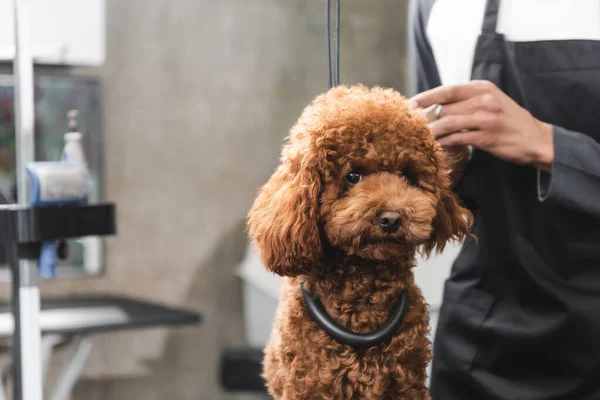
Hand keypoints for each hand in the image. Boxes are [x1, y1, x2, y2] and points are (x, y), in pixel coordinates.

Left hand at [410, 80, 553, 171]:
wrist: (535, 139)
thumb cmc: (507, 121)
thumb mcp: (490, 102)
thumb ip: (466, 100)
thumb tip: (436, 104)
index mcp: (482, 88)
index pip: (447, 90)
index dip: (426, 97)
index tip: (409, 104)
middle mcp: (484, 99)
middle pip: (445, 107)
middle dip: (427, 118)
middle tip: (413, 128)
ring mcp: (486, 118)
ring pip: (448, 122)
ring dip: (432, 132)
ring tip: (421, 138)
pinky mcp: (487, 136)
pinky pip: (457, 138)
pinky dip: (444, 142)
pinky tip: (436, 147)